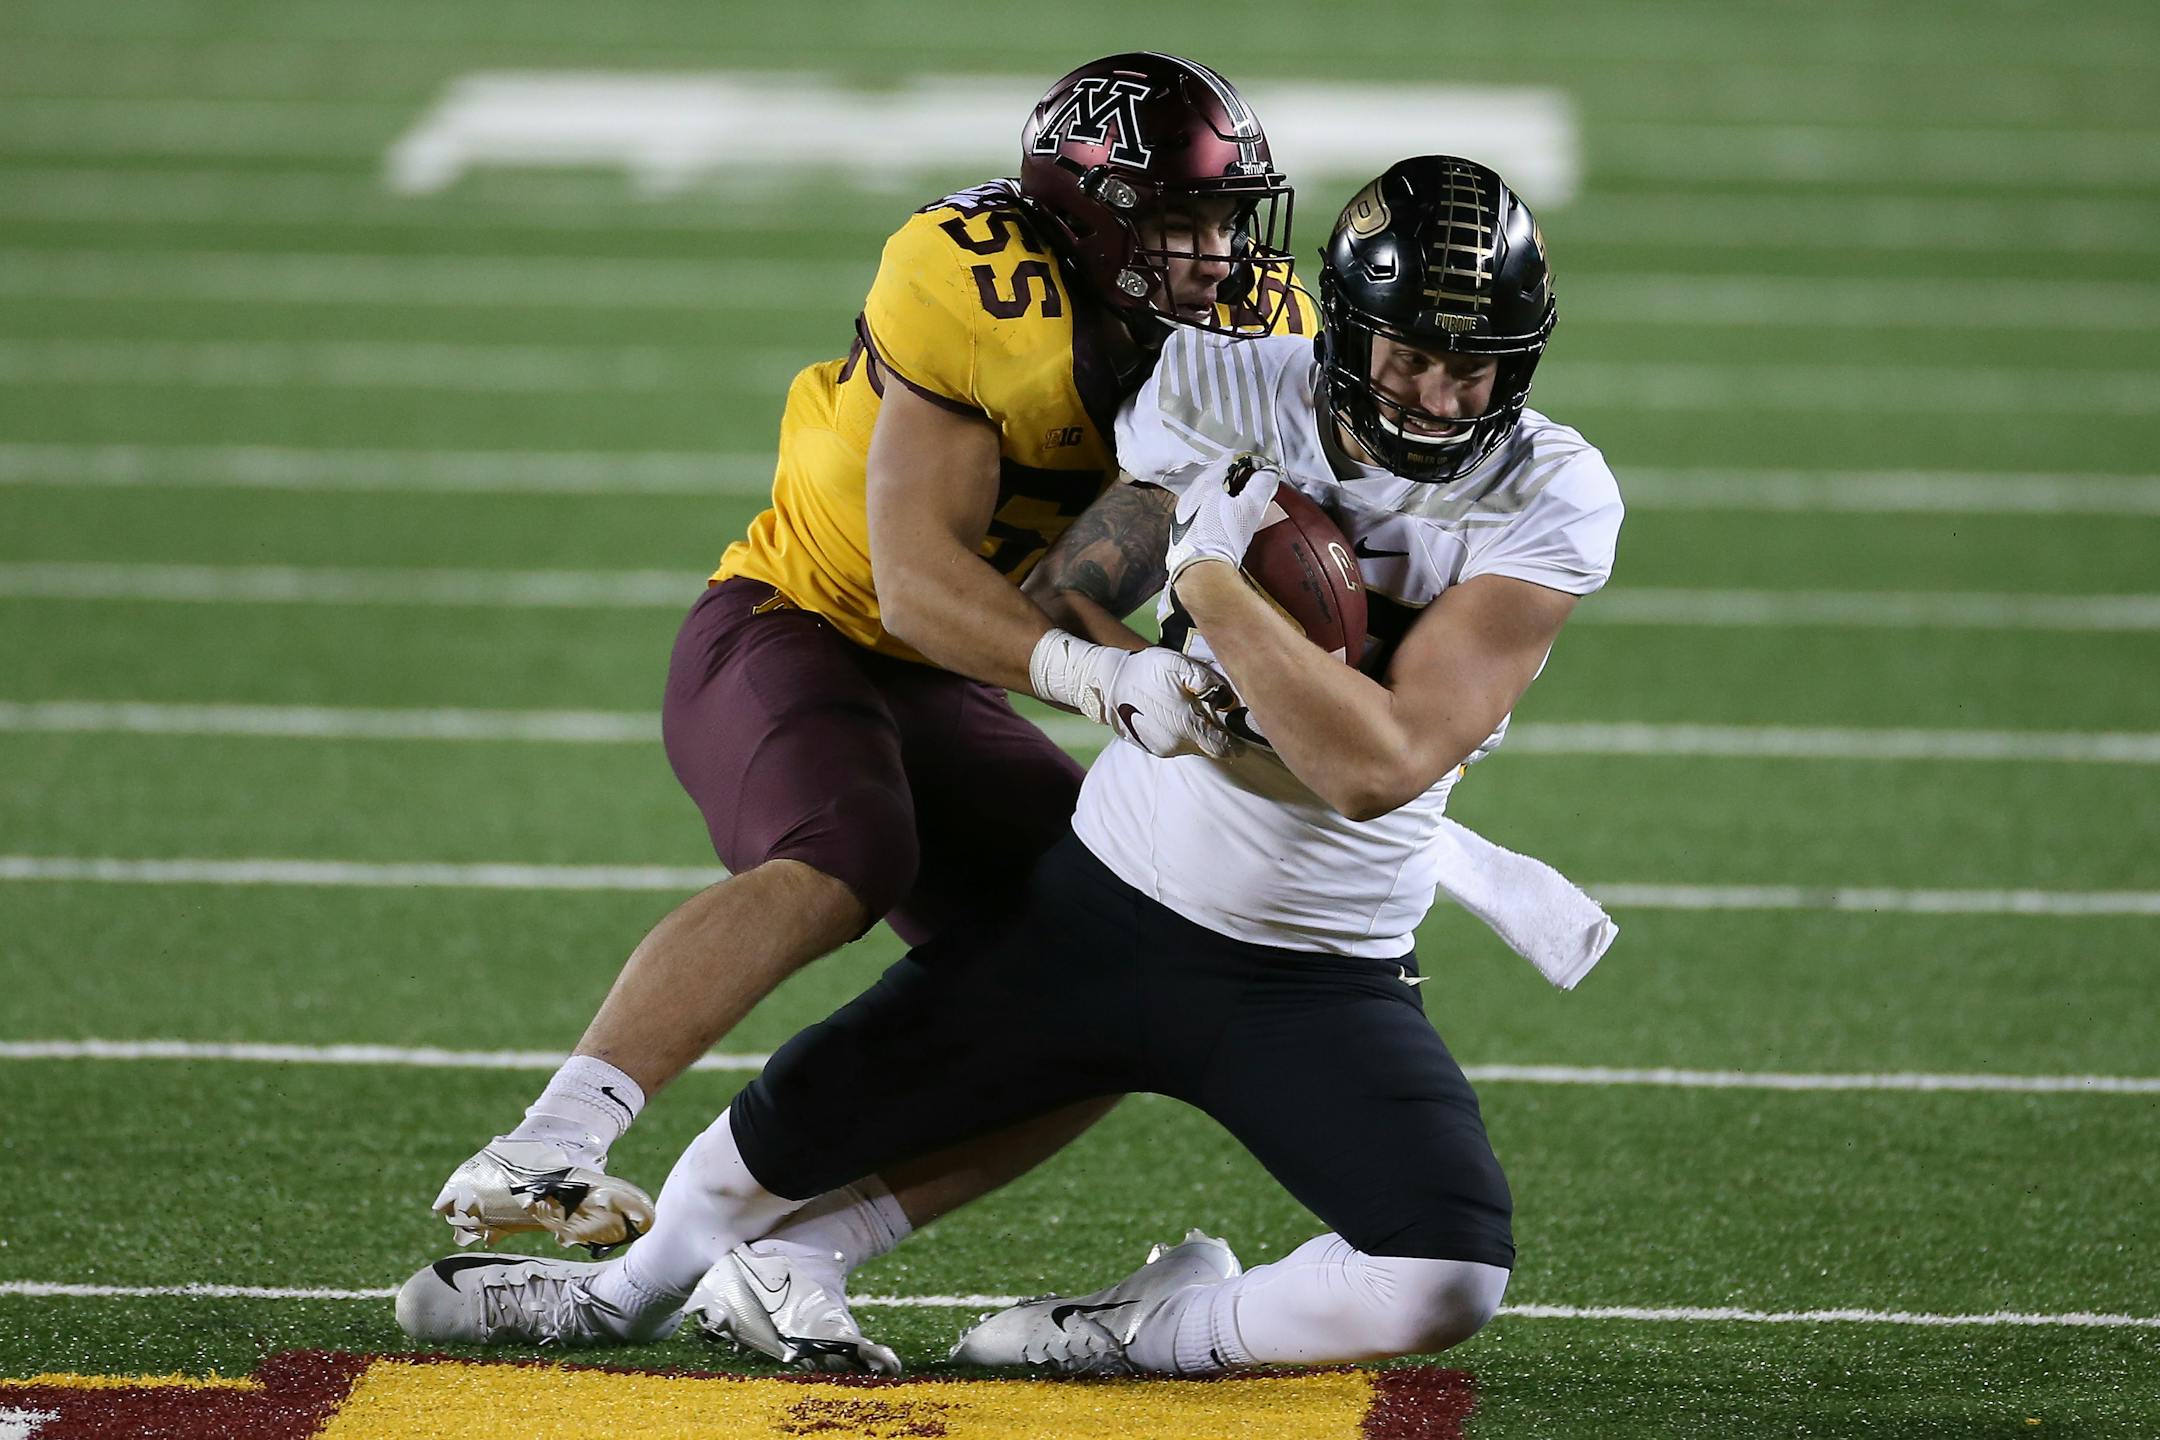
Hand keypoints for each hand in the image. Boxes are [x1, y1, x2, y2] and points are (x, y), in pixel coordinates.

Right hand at [1028, 631, 1239, 758]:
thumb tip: (1227, 699)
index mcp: (1186, 726)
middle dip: (1217, 738)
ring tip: (1197, 716)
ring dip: (1198, 736)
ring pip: (1191, 748)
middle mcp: (1175, 744)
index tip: (1244, 743)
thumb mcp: (1179, 666)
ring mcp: (1161, 748)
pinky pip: (1175, 746)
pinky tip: (1177, 718)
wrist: (1107, 684)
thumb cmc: (1145, 671)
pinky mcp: (1149, 748)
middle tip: (1222, 722)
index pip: (1221, 746)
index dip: (1235, 745)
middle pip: (1207, 748)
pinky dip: (1182, 736)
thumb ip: (1207, 681)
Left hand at [1163, 453, 1281, 583]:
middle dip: (1233, 478)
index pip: (1229, 459)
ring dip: (1220, 495)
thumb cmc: (1225, 536)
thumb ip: (1261, 485)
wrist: (1199, 570)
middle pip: (1215, 475)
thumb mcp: (1250, 507)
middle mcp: (1190, 492)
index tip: (1260, 470)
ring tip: (1236, 506)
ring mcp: (1181, 511)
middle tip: (1250, 488)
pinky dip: (1210, 511)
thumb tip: (1269, 471)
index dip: (1248, 462)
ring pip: (1204, 494)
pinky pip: (1197, 511)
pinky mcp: (1179, 529)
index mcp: (1207, 481)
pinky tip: (1219, 523)